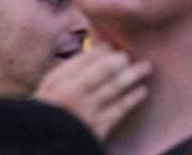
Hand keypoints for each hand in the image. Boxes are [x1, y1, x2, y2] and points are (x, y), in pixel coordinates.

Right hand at [35, 44, 152, 139]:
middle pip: (102, 70)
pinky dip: (133, 98)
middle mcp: (70, 95)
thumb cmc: (51, 116)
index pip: (84, 59)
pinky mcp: (97, 129)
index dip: (102, 50)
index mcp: (55, 83)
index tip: (112, 46)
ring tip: (146, 67)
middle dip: (119, 60)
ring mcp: (85, 112)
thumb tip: (99, 51)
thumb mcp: (49, 92)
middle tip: (128, 55)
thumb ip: (69, 72)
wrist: (46, 147)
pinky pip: (119, 109)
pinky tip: (143, 90)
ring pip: (114, 87)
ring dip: (133, 74)